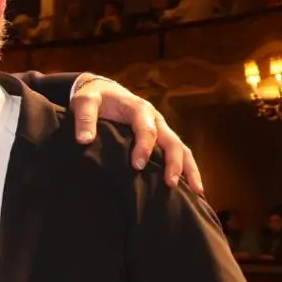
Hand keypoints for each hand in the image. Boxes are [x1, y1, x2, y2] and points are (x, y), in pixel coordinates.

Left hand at [69, 76, 201, 192]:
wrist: (103, 90)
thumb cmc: (93, 97)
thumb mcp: (84, 102)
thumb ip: (84, 119)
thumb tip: (84, 140)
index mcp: (139, 109)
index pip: (147, 130)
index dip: (144, 148)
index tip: (137, 166)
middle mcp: (155, 118)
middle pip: (172, 141)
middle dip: (174, 163)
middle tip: (170, 184)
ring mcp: (161, 128)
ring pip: (181, 148)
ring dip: (189, 169)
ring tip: (197, 192)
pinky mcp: (160, 136)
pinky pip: (177, 152)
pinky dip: (186, 167)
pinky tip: (190, 187)